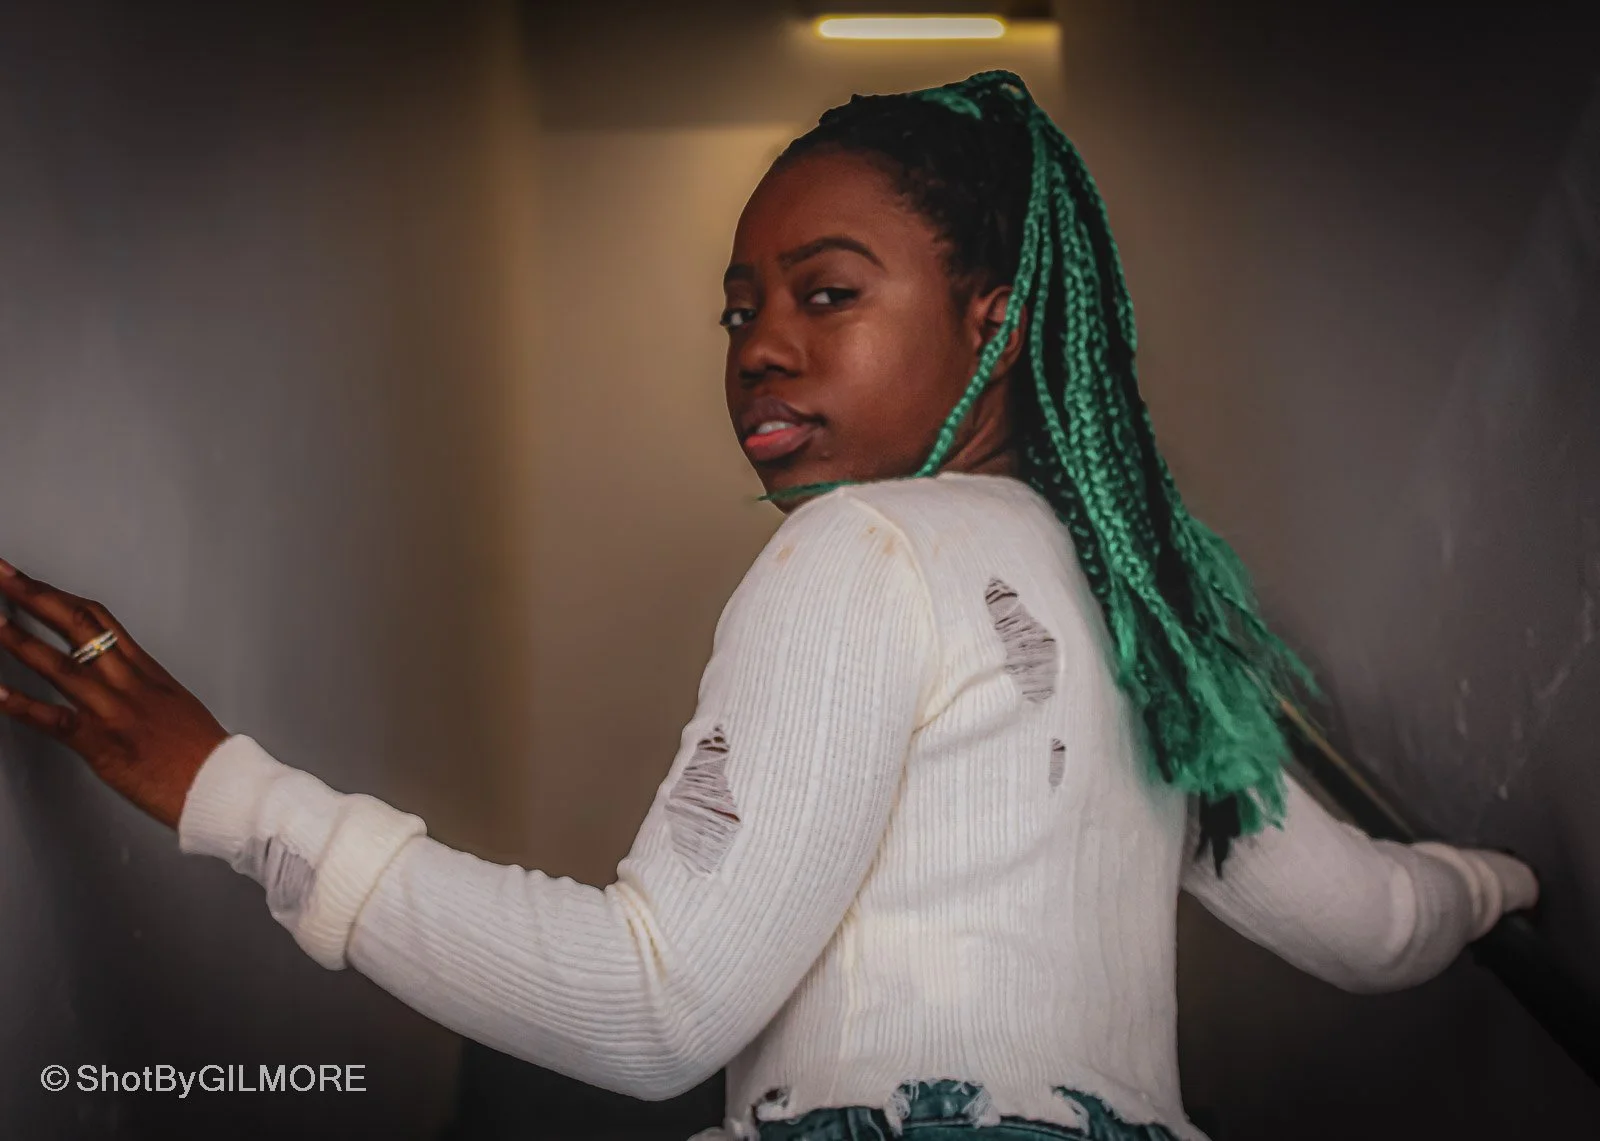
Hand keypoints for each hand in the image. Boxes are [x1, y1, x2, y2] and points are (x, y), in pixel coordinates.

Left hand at [0, 559, 228, 830]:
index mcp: (146, 671)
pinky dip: (21, 705)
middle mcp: (129, 683)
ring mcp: (115, 711)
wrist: (221, 784)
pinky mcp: (103, 744)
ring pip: (61, 665)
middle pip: (78, 626)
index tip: (27, 580)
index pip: (97, 619)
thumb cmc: (201, 754)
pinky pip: (55, 720)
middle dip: (33, 596)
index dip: (58, 594)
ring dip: (17, 640)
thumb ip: (141, 688)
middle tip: (0, 575)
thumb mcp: (175, 706)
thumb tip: (116, 680)